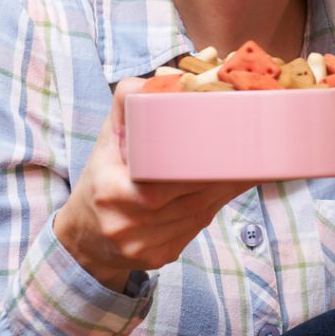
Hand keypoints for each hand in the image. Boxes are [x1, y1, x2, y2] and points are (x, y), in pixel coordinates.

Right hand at [54, 77, 253, 291]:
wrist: (83, 235)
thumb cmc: (101, 177)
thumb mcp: (107, 140)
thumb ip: (129, 105)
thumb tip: (166, 77)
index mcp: (113, 191)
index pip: (169, 180)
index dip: (205, 167)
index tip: (232, 150)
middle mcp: (126, 224)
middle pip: (191, 198)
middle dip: (224, 178)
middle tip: (251, 155)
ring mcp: (142, 246)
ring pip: (198, 216)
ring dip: (223, 194)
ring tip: (243, 172)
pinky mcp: (157, 259)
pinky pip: (193, 232)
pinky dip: (210, 211)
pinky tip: (220, 195)